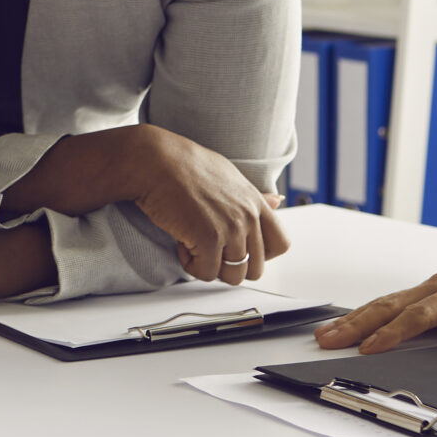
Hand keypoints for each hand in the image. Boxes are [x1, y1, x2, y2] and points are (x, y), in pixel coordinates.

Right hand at [118, 128, 287, 281]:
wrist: (155, 160)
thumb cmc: (184, 165)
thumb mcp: (228, 175)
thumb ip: (253, 196)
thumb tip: (277, 200)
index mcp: (254, 201)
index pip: (281, 243)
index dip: (261, 255)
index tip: (239, 250)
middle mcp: (247, 216)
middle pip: (256, 268)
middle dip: (231, 266)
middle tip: (209, 250)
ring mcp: (230, 228)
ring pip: (232, 276)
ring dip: (210, 267)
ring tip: (194, 244)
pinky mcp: (208, 239)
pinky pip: (206, 273)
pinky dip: (190, 264)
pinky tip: (180, 242)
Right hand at [315, 264, 436, 354]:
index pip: (422, 314)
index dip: (395, 331)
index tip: (372, 347)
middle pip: (391, 305)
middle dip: (358, 324)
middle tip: (329, 340)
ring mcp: (433, 288)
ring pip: (386, 303)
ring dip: (355, 319)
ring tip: (326, 335)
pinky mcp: (430, 294)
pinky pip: (393, 304)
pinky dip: (367, 315)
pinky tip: (349, 325)